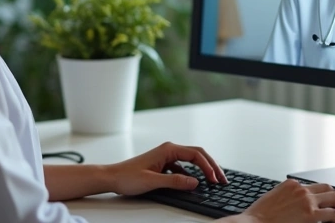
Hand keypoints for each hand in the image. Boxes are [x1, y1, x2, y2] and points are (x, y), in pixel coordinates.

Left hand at [104, 141, 228, 195]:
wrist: (112, 177)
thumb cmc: (128, 177)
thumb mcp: (153, 181)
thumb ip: (175, 182)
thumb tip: (195, 182)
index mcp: (168, 149)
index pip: (196, 155)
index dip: (209, 167)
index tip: (216, 180)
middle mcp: (169, 150)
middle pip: (197, 155)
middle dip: (211, 166)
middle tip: (222, 179)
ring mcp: (167, 156)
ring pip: (191, 161)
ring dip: (203, 170)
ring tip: (213, 181)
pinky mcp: (164, 164)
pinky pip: (183, 167)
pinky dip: (192, 174)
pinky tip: (195, 183)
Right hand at [236, 178, 334, 222]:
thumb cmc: (260, 216)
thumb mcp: (274, 199)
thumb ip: (288, 198)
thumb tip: (296, 205)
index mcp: (290, 184)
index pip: (313, 185)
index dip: (323, 192)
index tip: (327, 197)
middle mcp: (301, 189)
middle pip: (327, 187)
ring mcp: (307, 200)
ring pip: (333, 197)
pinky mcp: (312, 214)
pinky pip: (332, 214)